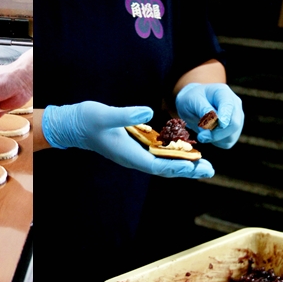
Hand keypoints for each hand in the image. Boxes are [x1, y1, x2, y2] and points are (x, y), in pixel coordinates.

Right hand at [42, 101, 214, 178]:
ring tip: (204, 164)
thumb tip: (148, 112)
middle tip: (210, 169)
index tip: (196, 164)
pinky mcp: (133, 148)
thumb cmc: (87, 120)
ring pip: (162, 164)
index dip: (178, 166)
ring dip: (183, 165)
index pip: (157, 164)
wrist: (72, 125)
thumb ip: (126, 114)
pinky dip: (172, 156)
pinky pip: (156, 155)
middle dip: (187, 169)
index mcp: (128, 154)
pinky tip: (184, 151)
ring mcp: (133, 154)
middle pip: (164, 169)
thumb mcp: (105, 114)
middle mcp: (133, 158)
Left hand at [175, 83, 243, 148]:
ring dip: (215, 139)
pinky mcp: (233, 130)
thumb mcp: (192, 99)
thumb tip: (213, 121)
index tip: (220, 124)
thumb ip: (202, 108)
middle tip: (201, 137)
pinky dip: (217, 142)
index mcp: (224, 93)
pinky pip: (228, 141)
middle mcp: (234, 105)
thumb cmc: (192, 98)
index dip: (225, 116)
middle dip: (217, 133)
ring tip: (201, 135)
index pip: (229, 106)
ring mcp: (236, 118)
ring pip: (232, 135)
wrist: (192, 102)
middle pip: (234, 123)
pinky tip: (208, 136)